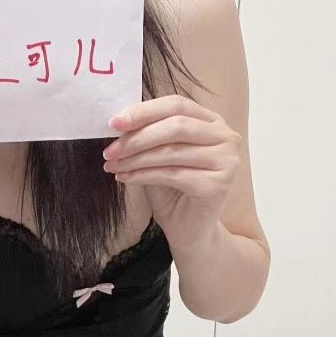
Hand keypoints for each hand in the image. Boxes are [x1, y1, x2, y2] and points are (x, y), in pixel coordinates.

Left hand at [103, 94, 241, 251]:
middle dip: (137, 137)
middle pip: (175, 125)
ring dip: (135, 158)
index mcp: (211, 122)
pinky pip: (171, 174)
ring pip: (171, 151)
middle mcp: (226, 137)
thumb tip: (117, 123)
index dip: (144, 111)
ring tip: (112, 165)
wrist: (189, 231)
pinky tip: (123, 178)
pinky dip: (142, 175)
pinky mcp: (218, 185)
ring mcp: (226, 161)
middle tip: (109, 150)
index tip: (113, 122)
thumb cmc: (173, 192)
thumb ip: (147, 137)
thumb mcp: (157, 157)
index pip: (177, 105)